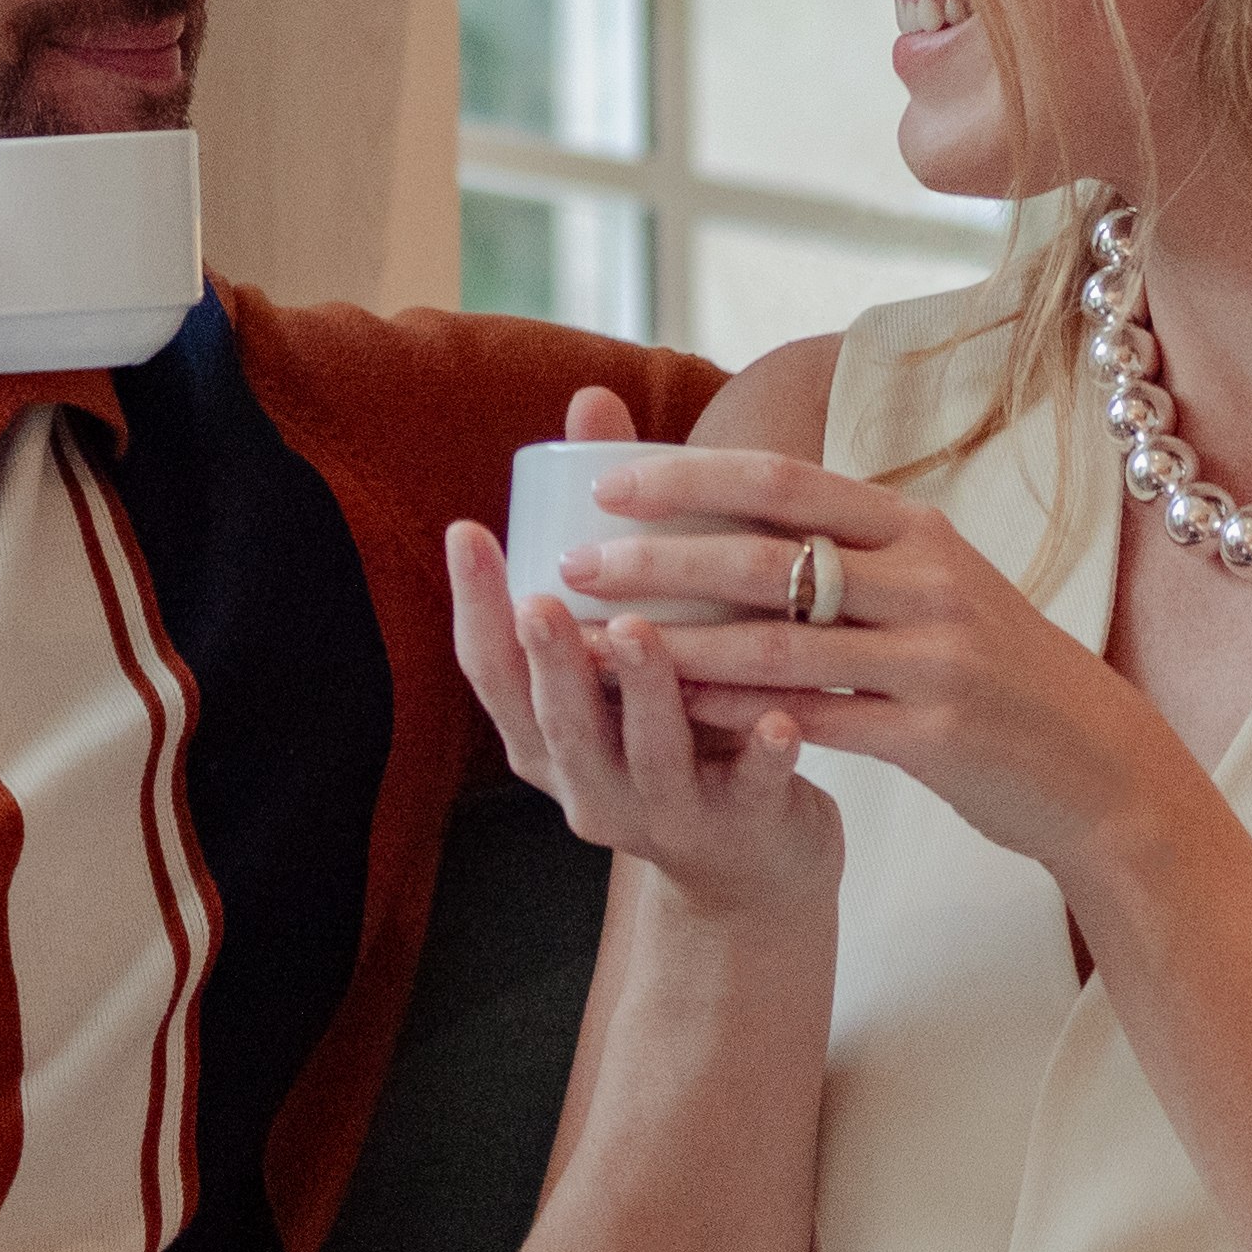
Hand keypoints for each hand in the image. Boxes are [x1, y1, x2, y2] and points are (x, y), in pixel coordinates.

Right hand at [440, 390, 834, 919]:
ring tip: (643, 637)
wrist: (750, 853)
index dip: (473, 605)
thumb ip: (611, 531)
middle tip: (544, 600)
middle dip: (549, 660)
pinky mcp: (739, 829)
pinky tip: (782, 721)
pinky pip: (751, 792)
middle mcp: (586, 781)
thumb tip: (592, 399)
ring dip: (643, 694)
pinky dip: (764, 757)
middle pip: (555, 721)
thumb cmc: (679, 718)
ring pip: (645, 756)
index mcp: (545, 732)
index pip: (489, 671)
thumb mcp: (627, 642)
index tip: (469, 530)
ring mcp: (662, 813)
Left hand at [553, 433, 1200, 894]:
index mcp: (916, 527)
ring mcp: (936, 655)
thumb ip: (853, 546)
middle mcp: (928, 577)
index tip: (607, 480)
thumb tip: (740, 507)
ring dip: (681, 640)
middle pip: (769, 554)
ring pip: (780, 640)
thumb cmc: (995, 669)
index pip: (785, 480)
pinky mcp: (936, 734)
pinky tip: (677, 712)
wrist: (1096, 764)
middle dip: (660, 556)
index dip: (690, 476)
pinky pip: (814, 718)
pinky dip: (739, 712)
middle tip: (574, 561)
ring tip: (603, 642)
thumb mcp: (937, 582)